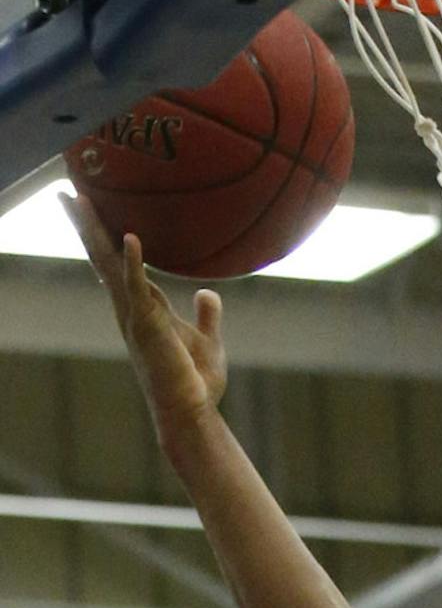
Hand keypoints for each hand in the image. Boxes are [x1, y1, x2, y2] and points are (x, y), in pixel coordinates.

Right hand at [67, 194, 227, 438]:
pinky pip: (139, 289)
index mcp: (143, 308)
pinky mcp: (148, 327)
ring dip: (97, 232)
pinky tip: (132, 238)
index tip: (90, 210)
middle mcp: (131, 309)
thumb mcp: (208, 342)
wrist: (192, 415)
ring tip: (80, 200)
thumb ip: (206, 316)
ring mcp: (136, 318)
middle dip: (86, 226)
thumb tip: (208, 291)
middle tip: (68, 192)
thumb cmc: (196, 384)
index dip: (104, 237)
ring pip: (110, 266)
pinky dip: (135, 264)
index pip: (117, 264)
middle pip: (103, 258)